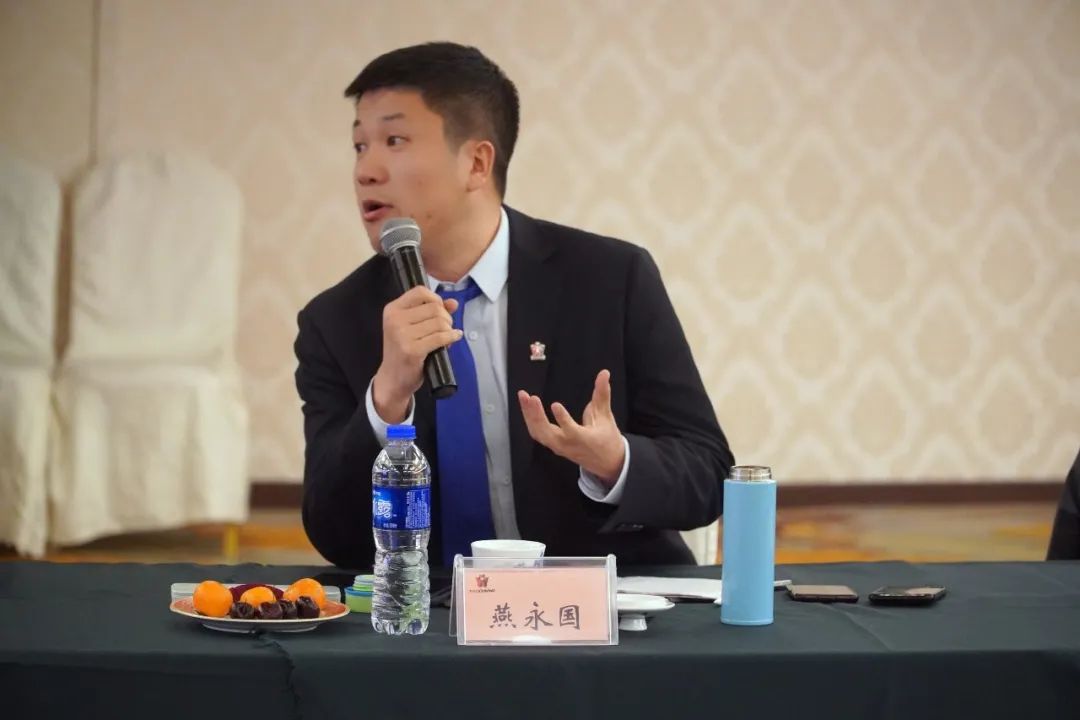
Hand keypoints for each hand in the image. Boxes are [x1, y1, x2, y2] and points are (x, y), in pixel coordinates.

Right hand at [373, 286, 461, 422]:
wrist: (393, 378)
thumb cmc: (404, 350)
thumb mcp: (412, 327)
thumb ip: (431, 312)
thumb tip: (453, 303)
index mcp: (392, 309)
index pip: (420, 291)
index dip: (436, 299)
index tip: (440, 311)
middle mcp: (395, 319)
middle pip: (434, 307)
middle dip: (446, 317)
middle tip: (445, 328)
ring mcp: (402, 335)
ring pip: (440, 322)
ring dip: (449, 329)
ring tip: (446, 336)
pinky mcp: (412, 350)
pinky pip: (441, 337)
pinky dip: (452, 337)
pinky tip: (454, 338)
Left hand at [517, 369, 625, 485]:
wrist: (606, 463)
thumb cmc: (607, 440)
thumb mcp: (606, 417)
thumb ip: (602, 394)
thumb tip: (604, 374)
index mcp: (583, 440)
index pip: (571, 431)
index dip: (563, 419)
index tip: (555, 405)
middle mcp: (567, 445)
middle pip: (546, 433)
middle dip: (536, 415)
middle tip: (530, 397)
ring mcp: (558, 447)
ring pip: (538, 433)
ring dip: (529, 415)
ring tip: (524, 397)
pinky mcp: (553, 446)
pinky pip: (537, 434)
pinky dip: (530, 421)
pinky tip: (527, 407)